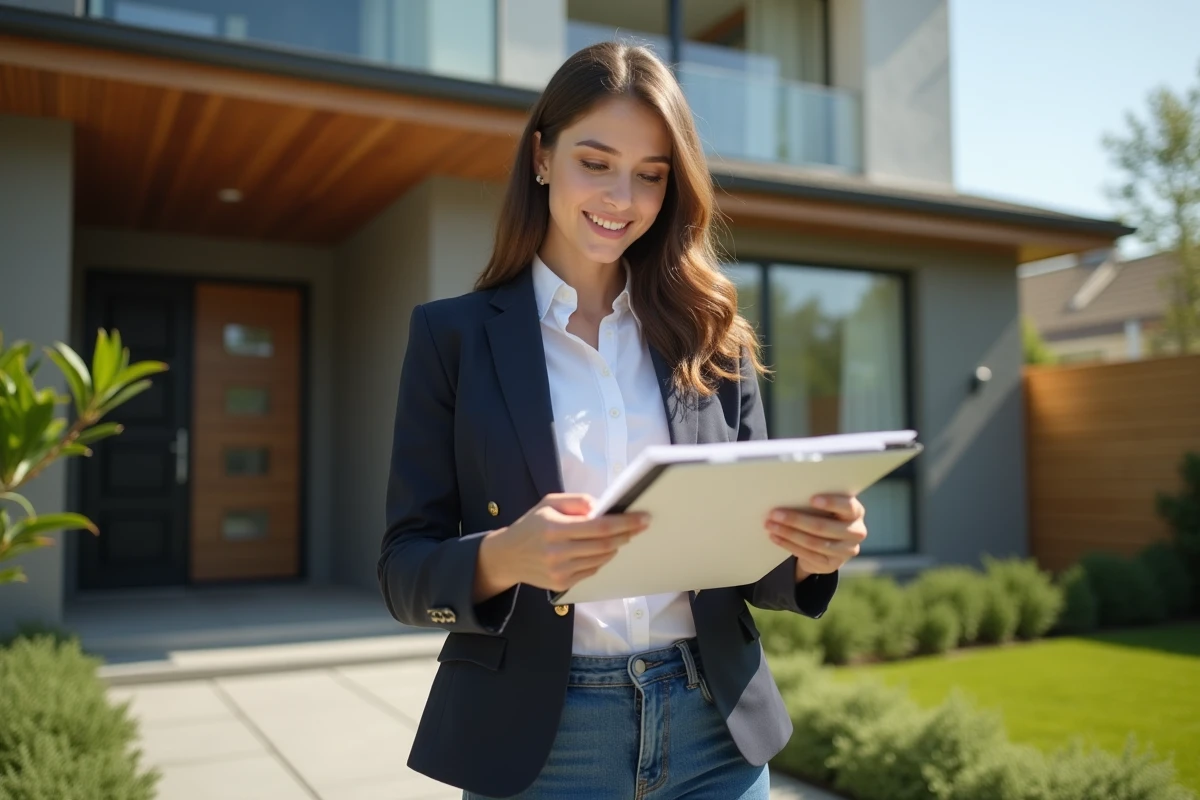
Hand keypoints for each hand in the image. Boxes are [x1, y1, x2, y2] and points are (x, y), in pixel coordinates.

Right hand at [475, 494, 648, 598]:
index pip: (599, 526)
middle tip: (639, 526)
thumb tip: (603, 508)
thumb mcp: (549, 503)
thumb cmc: (532, 525)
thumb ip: (577, 502)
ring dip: (615, 547)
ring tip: (619, 536)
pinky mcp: (562, 584)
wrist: (508, 556)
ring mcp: (560, 571)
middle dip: (627, 534)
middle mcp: (557, 551)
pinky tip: (599, 550)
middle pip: (605, 545)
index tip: (643, 518)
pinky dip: (601, 559)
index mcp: (554, 527)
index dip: (625, 522)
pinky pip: (592, 571)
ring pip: (601, 559)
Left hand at [764, 494, 866, 579]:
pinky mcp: (833, 565)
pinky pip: (808, 555)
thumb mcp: (826, 507)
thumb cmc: (823, 515)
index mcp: (856, 512)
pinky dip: (788, 545)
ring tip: (770, 525)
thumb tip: (787, 492)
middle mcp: (856, 532)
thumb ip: (816, 501)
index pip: (848, 506)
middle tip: (774, 513)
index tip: (811, 499)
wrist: (828, 544)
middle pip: (824, 527)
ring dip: (788, 533)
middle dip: (796, 520)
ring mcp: (846, 551)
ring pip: (813, 542)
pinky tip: (775, 537)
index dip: (831, 503)